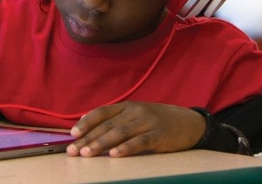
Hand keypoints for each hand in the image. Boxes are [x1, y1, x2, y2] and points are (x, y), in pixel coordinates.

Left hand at [69, 102, 205, 157]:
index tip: (72, 135)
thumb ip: (114, 117)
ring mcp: (147, 122)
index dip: (86, 123)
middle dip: (88, 139)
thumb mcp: (135, 114)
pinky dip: (126, 148)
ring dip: (101, 143)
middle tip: (73, 151)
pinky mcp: (159, 135)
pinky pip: (140, 141)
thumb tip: (85, 119)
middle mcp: (135, 111)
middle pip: (107, 125)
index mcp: (127, 106)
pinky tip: (115, 154)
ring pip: (120, 133)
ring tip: (88, 154)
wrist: (190, 123)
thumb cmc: (158, 121)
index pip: (101, 113)